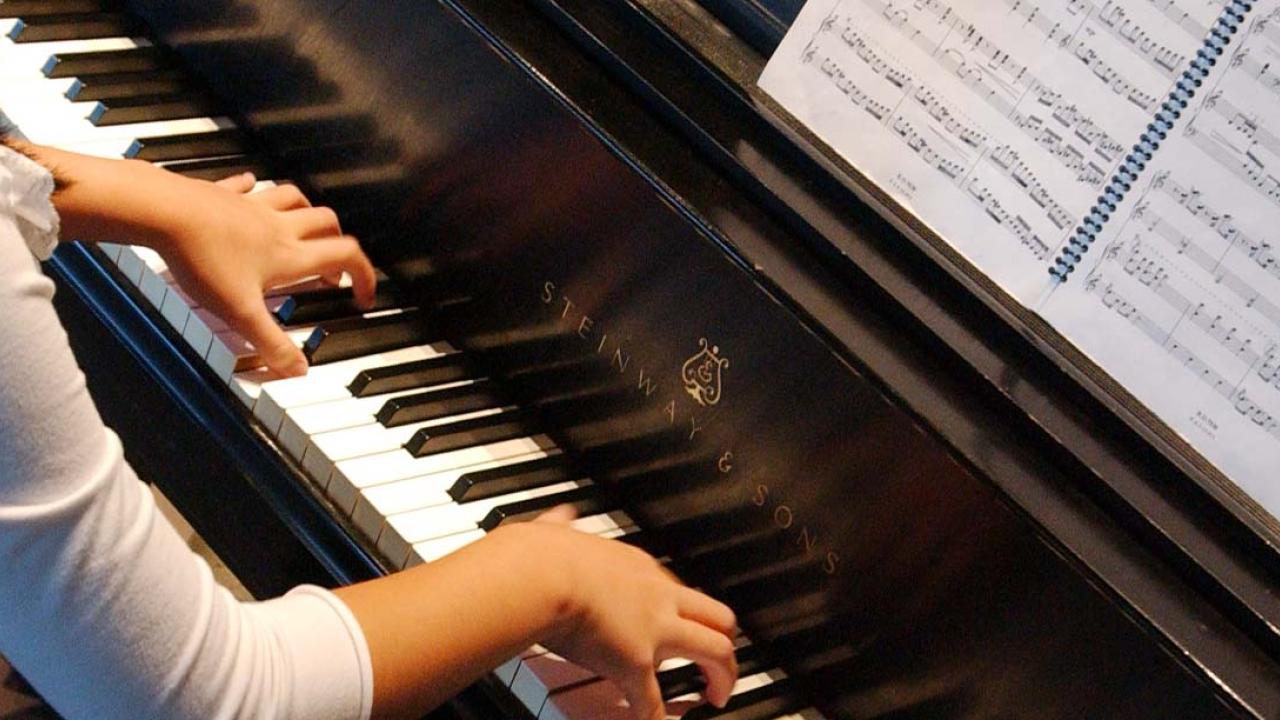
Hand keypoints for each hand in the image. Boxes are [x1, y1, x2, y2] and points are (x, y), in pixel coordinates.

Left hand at [153, 171, 375, 375]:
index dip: (364, 275)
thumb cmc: (202, 258)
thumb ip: (271, 343)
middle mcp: (278, 226)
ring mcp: (251, 206)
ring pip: (295, 200)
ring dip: (308, 213)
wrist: (163, 212)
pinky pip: (246, 186)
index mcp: (289, 255)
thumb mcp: (240, 313)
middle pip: (327, 224)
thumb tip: (298, 371)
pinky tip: (251, 189)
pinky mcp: (223, 194)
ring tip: (306, 227)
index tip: (364, 295)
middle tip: (333, 266)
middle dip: (339, 242)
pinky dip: (255, 189)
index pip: (346, 257)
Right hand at [526, 507, 738, 718]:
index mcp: (639, 567)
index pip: (678, 590)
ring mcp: (654, 630)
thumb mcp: (559, 531)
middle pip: (718, 616)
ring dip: (723, 677)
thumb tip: (561, 518)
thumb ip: (563, 527)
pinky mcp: (636, 664)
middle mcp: (658, 597)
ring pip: (716, 650)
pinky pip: (654, 703)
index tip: (683, 623)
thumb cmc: (541, 557)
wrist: (540, 575)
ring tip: (718, 697)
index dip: (685, 612)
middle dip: (727, 641)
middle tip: (724, 664)